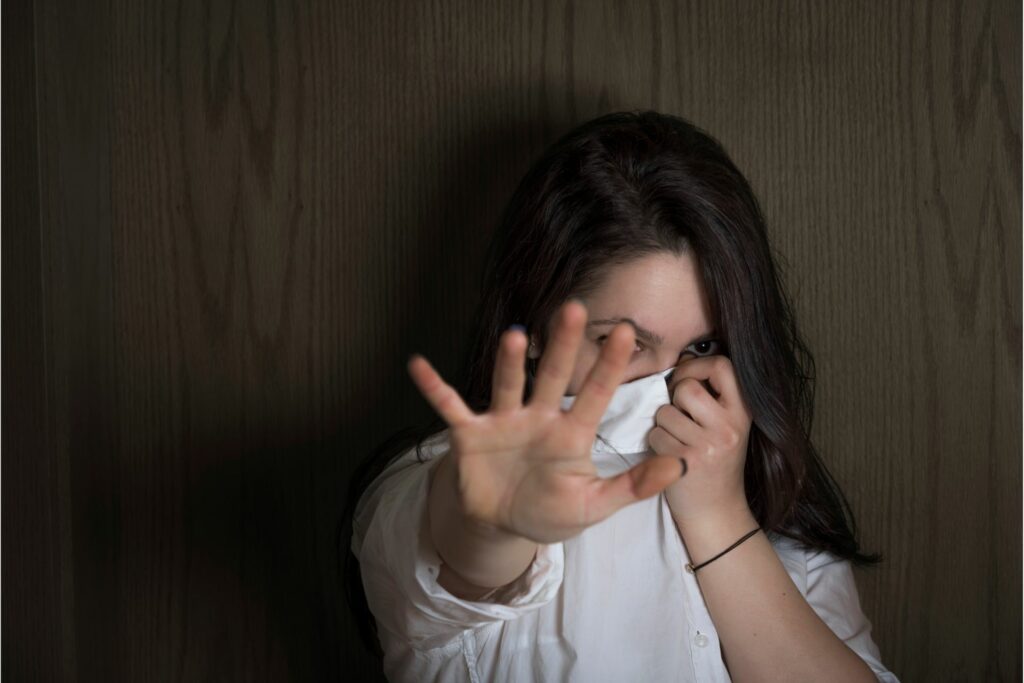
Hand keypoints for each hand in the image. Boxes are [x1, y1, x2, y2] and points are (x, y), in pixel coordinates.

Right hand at [407, 300, 686, 544]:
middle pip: (553, 375)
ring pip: (508, 385)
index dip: (610, 366)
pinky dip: (435, 388)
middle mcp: (538, 417)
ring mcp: (503, 423)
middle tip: (573, 310)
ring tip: (513, 337)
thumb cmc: (551, 510)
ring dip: (509, 363)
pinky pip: (451, 407)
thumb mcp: (595, 505)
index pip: (596, 393)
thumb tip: (679, 466)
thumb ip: (632, 487)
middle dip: (563, 346)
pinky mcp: (470, 435)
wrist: (503, 525)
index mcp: (571, 433)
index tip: (627, 332)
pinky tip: (419, 365)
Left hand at [649, 353, 753, 525]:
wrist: (716, 510)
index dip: (696, 366)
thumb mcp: (727, 423)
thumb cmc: (714, 459)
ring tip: (678, 439)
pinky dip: (656, 442)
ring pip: (665, 411)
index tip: (686, 379)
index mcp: (744, 412)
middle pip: (686, 388)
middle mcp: (730, 428)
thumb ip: (712, 393)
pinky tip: (671, 454)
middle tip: (681, 414)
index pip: (722, 366)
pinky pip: (655, 434)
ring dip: (664, 423)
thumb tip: (682, 357)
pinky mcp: (685, 463)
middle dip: (675, 398)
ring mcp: (709, 446)